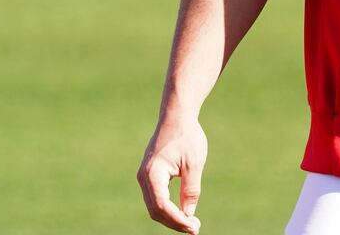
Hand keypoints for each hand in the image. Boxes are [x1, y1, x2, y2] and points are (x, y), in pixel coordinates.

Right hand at [137, 116, 207, 232]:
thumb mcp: (194, 164)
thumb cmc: (186, 136)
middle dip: (174, 222)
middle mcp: (144, 177)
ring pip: (154, 206)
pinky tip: (182, 212)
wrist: (177, 115)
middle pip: (155, 210)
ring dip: (171, 217)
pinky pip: (155, 197)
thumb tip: (188, 215)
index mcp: (153, 174)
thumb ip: (190, 190)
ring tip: (191, 223)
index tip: (194, 226)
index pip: (162, 206)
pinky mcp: (149, 174)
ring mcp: (144, 176)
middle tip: (195, 228)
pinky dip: (167, 208)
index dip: (178, 221)